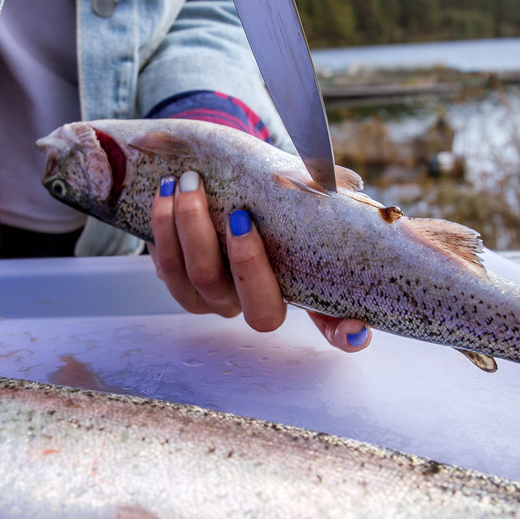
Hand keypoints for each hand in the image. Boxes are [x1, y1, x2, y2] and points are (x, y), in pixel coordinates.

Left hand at [147, 170, 370, 352]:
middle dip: (243, 257)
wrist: (221, 194)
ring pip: (195, 277)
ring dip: (188, 227)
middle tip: (239, 213)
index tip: (356, 327)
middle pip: (249, 300)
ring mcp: (212, 299)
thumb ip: (323, 193)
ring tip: (190, 183)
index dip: (345, 335)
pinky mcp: (178, 284)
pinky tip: (167, 192)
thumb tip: (348, 184)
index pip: (331, 327)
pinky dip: (163, 225)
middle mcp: (253, 306)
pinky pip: (166, 264)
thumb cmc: (268, 202)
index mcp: (295, 292)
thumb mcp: (296, 198)